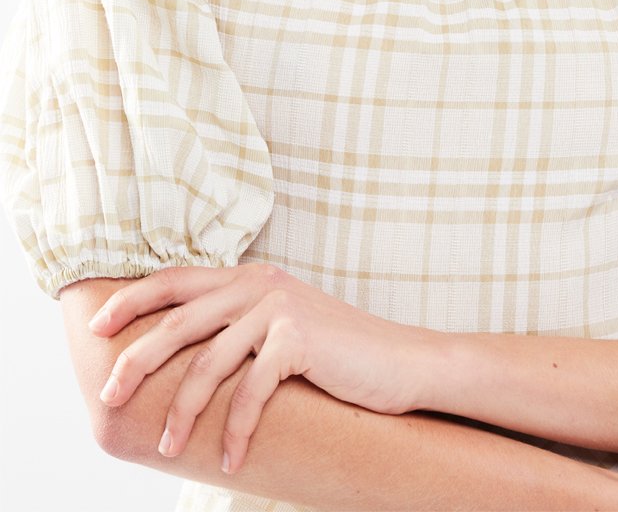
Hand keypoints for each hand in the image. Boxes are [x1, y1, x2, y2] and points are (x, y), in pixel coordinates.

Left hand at [88, 263, 438, 474]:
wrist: (400, 364)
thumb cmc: (336, 356)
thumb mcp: (280, 328)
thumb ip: (238, 327)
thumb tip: (182, 359)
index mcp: (250, 276)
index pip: (177, 279)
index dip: (135, 299)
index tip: (98, 326)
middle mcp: (260, 283)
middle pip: (180, 321)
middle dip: (138, 359)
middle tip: (111, 395)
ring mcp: (279, 307)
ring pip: (209, 361)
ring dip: (184, 411)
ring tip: (169, 449)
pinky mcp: (298, 338)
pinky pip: (250, 391)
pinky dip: (236, 430)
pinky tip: (231, 461)